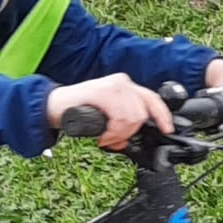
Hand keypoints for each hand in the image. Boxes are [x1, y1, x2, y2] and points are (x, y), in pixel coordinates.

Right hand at [47, 74, 174, 149]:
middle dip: (131, 132)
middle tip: (114, 140)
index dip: (163, 116)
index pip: (153, 99)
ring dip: (120, 134)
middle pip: (143, 112)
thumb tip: (130, 140)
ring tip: (105, 138)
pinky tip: (102, 136)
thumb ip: (123, 123)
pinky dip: (112, 133)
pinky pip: (119, 118)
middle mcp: (122, 82)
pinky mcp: (102, 92)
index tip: (167, 130)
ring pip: (133, 117)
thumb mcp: (107, 117)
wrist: (55, 106)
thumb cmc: (79, 112)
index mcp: (126, 86)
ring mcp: (112, 86)